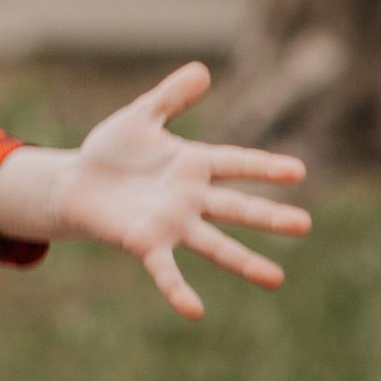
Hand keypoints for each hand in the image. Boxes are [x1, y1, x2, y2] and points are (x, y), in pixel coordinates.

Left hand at [0, 63, 310, 319]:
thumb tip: (203, 70)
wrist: (75, 181)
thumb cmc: (110, 150)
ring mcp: (171, 224)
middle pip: (236, 207)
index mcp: (194, 165)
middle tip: (305, 225)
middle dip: (269, 216)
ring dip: (244, 262)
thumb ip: (171, 97)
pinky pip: (165, 270)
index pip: (237, 164)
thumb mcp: (141, 116)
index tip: (298, 171)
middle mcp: (190, 199)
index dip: (265, 167)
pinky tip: (194, 311)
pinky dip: (178, 290)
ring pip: (214, 244)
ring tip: (276, 279)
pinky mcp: (145, 243)